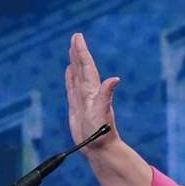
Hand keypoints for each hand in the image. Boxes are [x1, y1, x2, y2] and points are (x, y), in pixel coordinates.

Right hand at [65, 33, 120, 150]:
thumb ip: (107, 95)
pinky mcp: (77, 108)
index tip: (77, 37)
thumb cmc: (102, 133)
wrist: (100, 148)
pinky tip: (69, 71)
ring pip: (77, 76)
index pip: (87, 66)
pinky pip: (71, 88)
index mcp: (94, 90)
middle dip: (78, 52)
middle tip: (75, 37)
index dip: (82, 51)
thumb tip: (115, 79)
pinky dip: (70, 77)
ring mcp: (83, 99)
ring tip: (71, 50)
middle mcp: (89, 92)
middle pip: (82, 67)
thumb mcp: (103, 112)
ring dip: (74, 62)